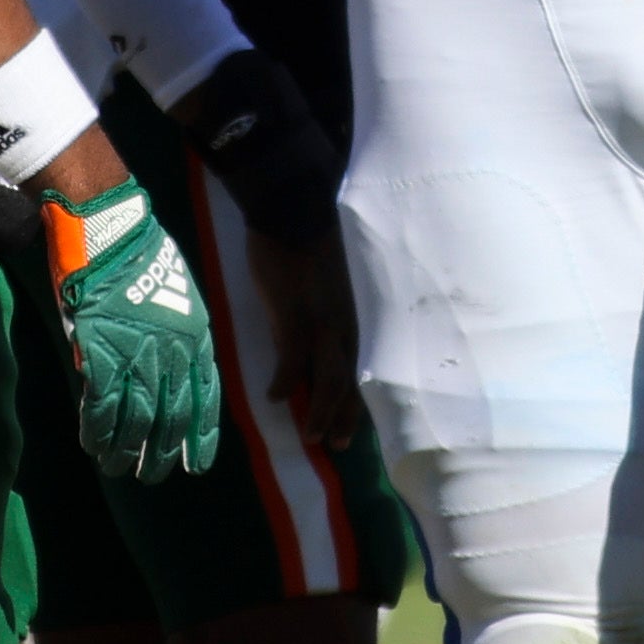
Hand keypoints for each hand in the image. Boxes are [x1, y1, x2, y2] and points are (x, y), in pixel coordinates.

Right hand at [50, 175, 226, 480]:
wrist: (113, 228)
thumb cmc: (142, 256)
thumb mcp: (177, 298)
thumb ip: (175, 339)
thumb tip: (158, 374)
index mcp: (198, 339)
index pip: (206, 400)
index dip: (201, 436)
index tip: (197, 464)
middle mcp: (175, 355)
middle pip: (172, 419)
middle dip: (162, 454)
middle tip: (151, 476)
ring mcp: (139, 357)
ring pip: (136, 421)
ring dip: (125, 450)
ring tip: (118, 469)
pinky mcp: (102, 354)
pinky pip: (102, 406)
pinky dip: (97, 429)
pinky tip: (93, 445)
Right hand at [173, 47, 363, 446]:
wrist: (294, 201)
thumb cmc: (313, 228)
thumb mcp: (337, 267)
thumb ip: (337, 292)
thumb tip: (329, 305)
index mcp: (359, 306)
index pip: (366, 357)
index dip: (362, 390)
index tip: (359, 417)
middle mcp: (348, 317)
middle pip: (353, 376)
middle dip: (347, 413)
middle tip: (337, 442)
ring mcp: (323, 318)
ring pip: (331, 377)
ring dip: (323, 410)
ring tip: (313, 435)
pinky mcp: (294, 314)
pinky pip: (293, 360)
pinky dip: (287, 382)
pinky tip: (277, 398)